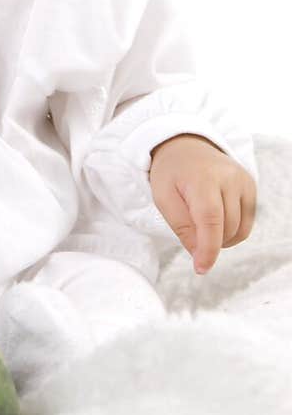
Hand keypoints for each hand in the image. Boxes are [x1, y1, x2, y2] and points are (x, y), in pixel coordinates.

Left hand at [148, 133, 256, 273]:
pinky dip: (232, 230)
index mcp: (202, 178)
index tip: (201, 268)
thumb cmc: (171, 173)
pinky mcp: (251, 187)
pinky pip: (246, 223)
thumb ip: (180, 226)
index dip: (208, 248)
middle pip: (225, 228)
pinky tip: (216, 219)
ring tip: (200, 222)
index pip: (211, 220)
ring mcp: (244, 181)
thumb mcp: (162, 197)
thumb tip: (199, 254)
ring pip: (239, 230)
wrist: (185, 146)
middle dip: (208, 241)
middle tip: (189, 228)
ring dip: (220, 238)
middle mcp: (229, 178)